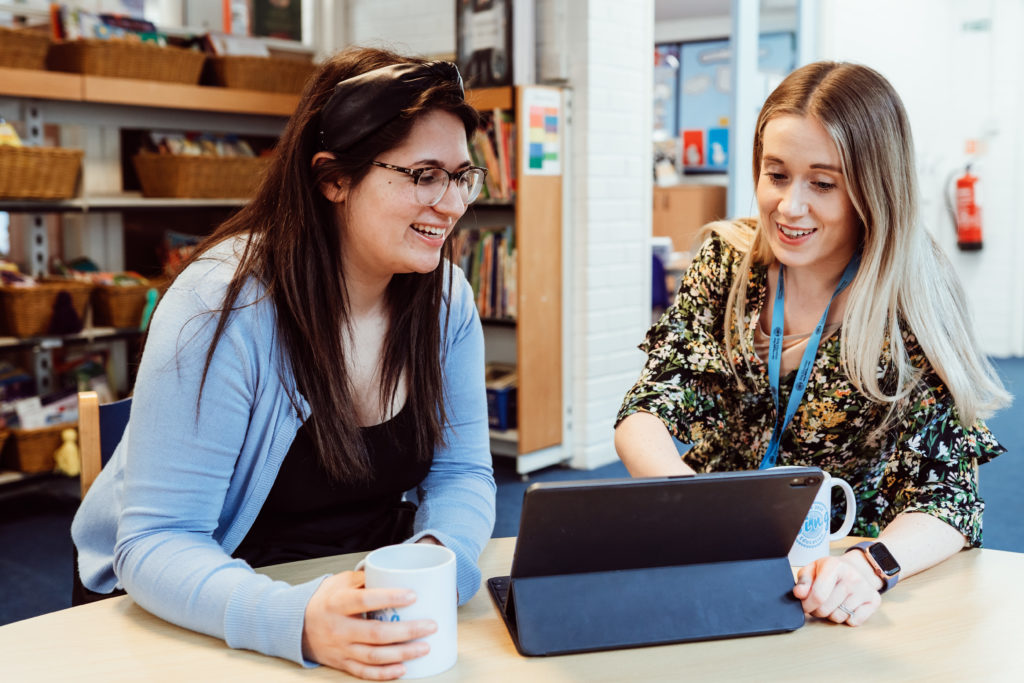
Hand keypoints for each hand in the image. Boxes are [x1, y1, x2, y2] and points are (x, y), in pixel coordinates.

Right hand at [302, 570, 436, 679]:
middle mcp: (339, 628)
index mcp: (338, 603)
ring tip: (425, 647)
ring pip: (374, 656)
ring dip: (403, 653)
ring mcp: (341, 649)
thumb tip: (395, 572)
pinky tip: (403, 669)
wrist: (296, 625)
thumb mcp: (340, 581)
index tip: (413, 596)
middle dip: (407, 631)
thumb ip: (366, 578)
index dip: (391, 598)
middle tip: (430, 626)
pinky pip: (365, 672)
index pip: (365, 601)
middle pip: (376, 633)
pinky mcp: (342, 663)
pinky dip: (385, 673)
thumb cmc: (325, 599)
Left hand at [793, 555, 881, 626]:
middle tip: (817, 604)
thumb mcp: (812, 570)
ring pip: (838, 617)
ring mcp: (865, 589)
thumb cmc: (831, 571)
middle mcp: (852, 577)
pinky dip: (846, 619)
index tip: (804, 606)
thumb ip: (803, 582)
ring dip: (830, 615)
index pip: (818, 595)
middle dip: (816, 611)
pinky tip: (845, 606)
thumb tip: (799, 594)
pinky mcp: (874, 601)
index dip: (807, 605)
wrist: (855, 568)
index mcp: (834, 566)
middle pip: (826, 609)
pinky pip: (854, 622)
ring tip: (831, 603)